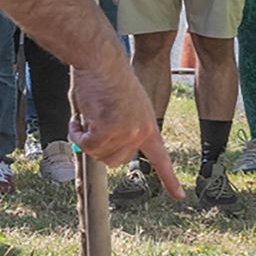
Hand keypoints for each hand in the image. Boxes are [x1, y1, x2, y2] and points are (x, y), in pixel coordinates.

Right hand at [70, 50, 184, 196]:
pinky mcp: (108, 131)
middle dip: (100, 147)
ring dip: (86, 139)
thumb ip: (120, 126)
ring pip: (99, 154)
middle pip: (116, 160)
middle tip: (91, 126)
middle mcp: (140, 132)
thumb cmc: (107, 75)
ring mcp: (126, 133)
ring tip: (86, 116)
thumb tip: (99, 144)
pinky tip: (79, 118)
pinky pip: (86, 145)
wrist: (101, 60)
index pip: (161, 157)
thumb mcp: (124, 104)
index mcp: (148, 124)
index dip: (169, 179)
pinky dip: (77, 134)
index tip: (179, 196)